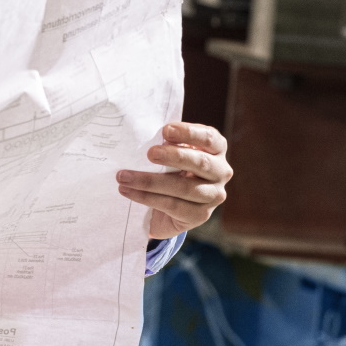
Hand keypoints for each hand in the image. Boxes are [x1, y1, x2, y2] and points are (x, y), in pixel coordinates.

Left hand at [116, 121, 230, 239]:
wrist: (169, 207)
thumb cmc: (169, 168)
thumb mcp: (170, 153)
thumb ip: (165, 144)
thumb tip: (140, 135)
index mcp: (216, 150)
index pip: (210, 138)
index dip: (189, 133)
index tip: (165, 131)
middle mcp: (221, 172)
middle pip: (201, 163)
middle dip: (174, 156)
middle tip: (150, 153)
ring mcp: (214, 196)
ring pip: (184, 188)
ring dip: (150, 181)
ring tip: (124, 176)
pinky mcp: (200, 215)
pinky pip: (172, 205)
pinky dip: (146, 197)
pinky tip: (128, 191)